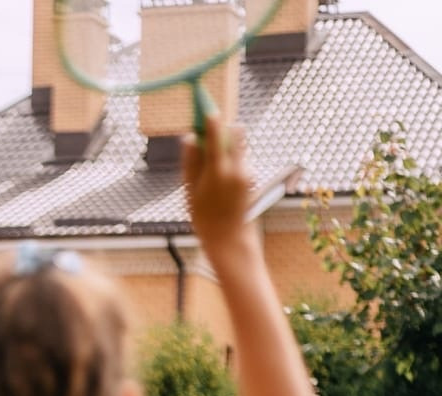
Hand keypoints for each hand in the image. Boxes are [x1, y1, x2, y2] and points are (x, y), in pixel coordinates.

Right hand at [183, 120, 255, 264]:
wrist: (229, 239)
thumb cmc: (205, 218)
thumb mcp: (191, 191)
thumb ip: (191, 162)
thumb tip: (190, 137)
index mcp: (218, 171)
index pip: (217, 136)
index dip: (212, 120)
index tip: (208, 110)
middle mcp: (237, 169)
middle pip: (236, 134)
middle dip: (225, 130)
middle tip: (213, 135)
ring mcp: (247, 173)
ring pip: (240, 147)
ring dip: (229, 147)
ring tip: (214, 169)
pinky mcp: (252, 178)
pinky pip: (242, 160)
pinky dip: (233, 162)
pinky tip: (224, 182)